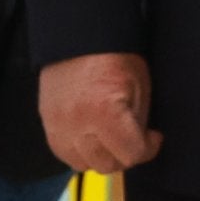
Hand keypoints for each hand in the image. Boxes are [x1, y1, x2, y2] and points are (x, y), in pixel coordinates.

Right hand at [39, 53, 161, 174]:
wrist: (80, 36)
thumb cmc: (113, 55)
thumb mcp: (139, 87)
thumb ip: (138, 123)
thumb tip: (140, 143)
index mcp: (105, 112)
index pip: (131, 154)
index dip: (148, 148)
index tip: (152, 138)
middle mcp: (77, 123)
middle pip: (107, 164)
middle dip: (125, 154)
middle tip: (132, 138)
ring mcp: (58, 125)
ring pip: (84, 164)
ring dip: (100, 155)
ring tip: (110, 138)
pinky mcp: (47, 122)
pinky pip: (64, 153)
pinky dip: (79, 151)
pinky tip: (91, 136)